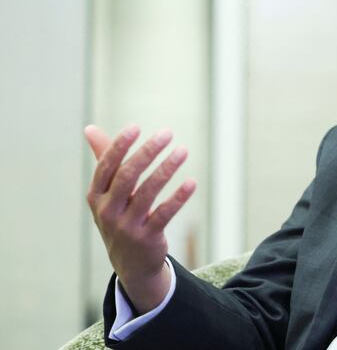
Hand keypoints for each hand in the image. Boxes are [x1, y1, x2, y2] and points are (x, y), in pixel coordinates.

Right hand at [84, 124, 195, 312]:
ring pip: (148, 193)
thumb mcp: (107, 192)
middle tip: (167, 133)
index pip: (106, 167)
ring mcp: (127, 226)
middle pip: (127, 176)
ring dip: (166, 169)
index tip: (135, 127)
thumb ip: (104, 159)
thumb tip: (90, 128)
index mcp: (96, 196)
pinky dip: (178, 198)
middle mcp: (108, 211)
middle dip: (147, 152)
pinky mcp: (147, 238)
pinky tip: (192, 183)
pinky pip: (164, 214)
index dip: (119, 146)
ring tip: (183, 151)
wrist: (129, 263)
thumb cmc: (119, 216)